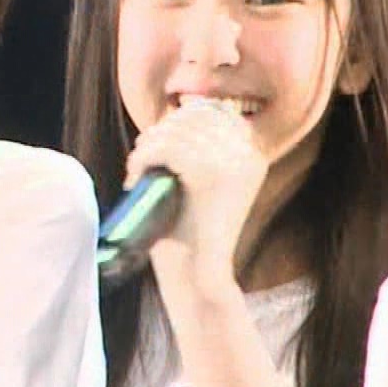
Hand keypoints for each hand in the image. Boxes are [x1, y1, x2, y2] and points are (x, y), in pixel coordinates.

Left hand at [125, 98, 266, 283]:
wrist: (200, 274)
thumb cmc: (192, 232)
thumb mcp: (203, 184)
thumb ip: (197, 151)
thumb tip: (168, 119)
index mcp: (252, 153)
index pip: (210, 112)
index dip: (176, 122)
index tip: (155, 145)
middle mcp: (248, 153)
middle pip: (190, 118)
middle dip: (158, 134)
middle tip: (141, 161)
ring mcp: (231, 162)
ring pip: (173, 133)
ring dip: (145, 148)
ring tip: (135, 171)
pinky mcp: (209, 174)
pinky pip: (164, 149)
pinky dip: (141, 159)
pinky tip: (134, 177)